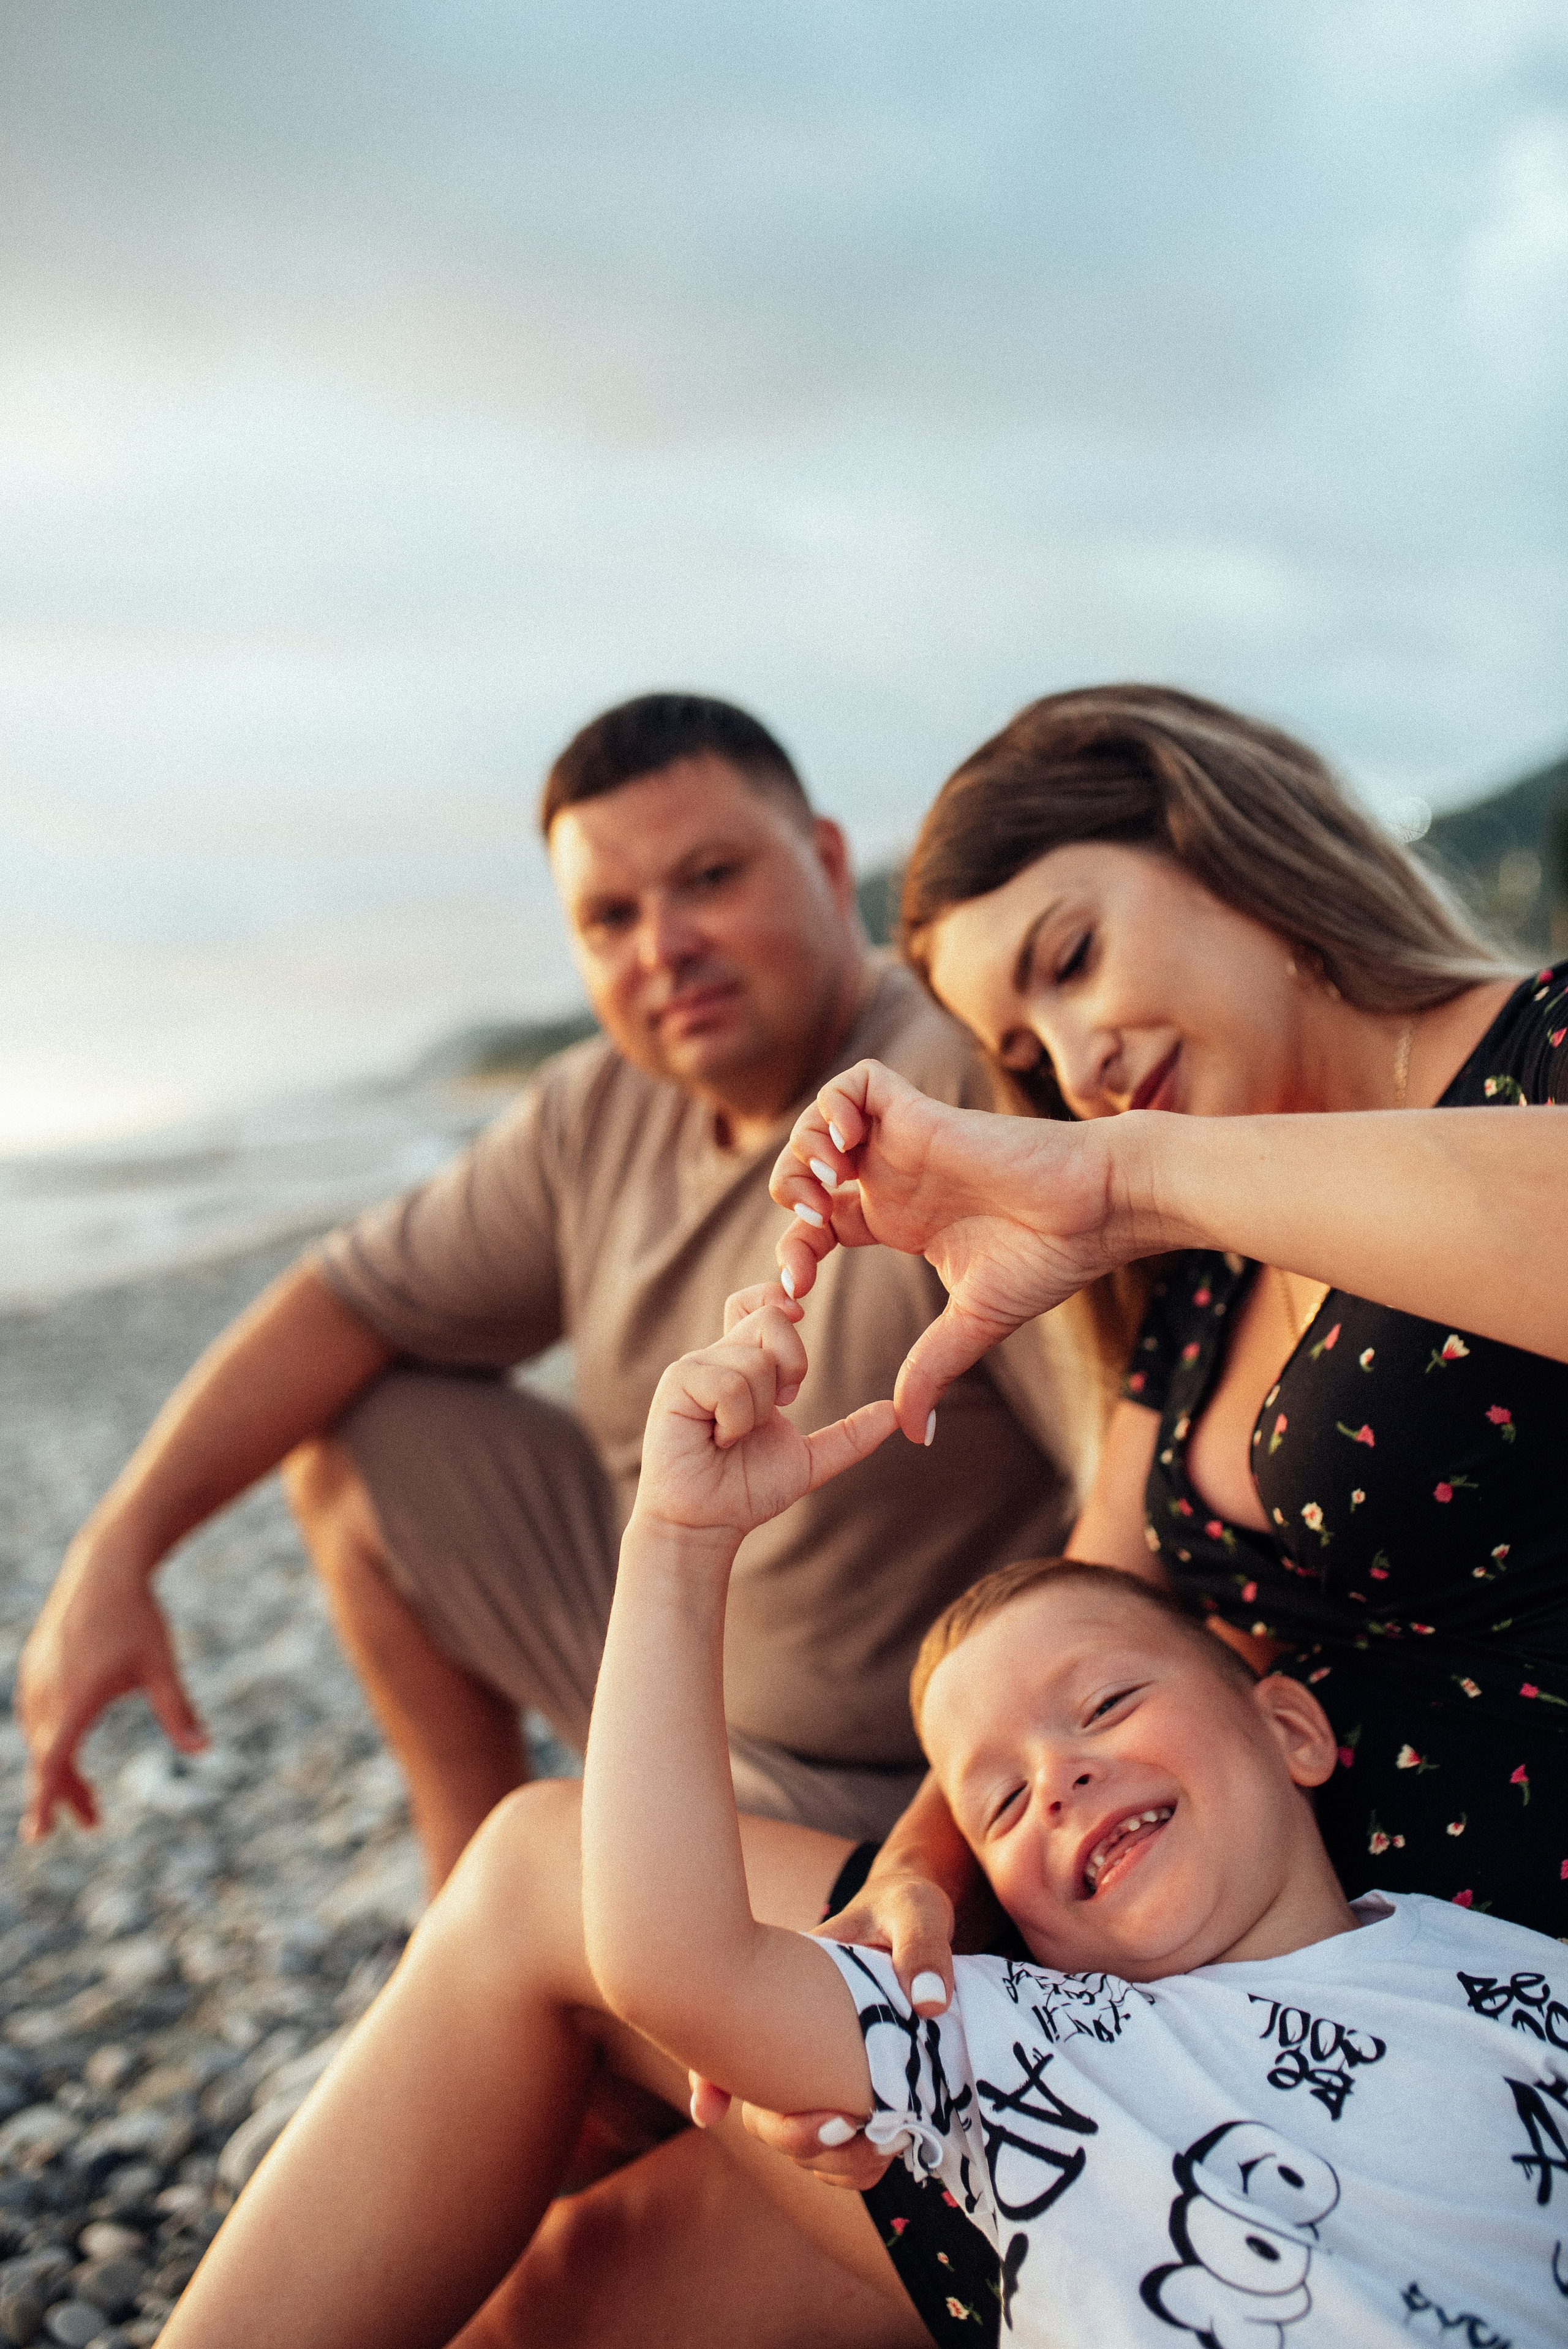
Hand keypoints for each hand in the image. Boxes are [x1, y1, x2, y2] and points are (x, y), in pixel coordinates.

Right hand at [15, 1531, 206, 1840]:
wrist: (105, 1566)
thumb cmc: (138, 1617)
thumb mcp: (161, 1666)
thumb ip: (179, 1711)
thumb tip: (206, 1750)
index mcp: (76, 1699)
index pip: (52, 1763)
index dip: (45, 1802)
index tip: (37, 1837)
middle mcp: (46, 1692)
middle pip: (46, 1758)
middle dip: (65, 1793)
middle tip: (93, 1822)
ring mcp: (35, 1678)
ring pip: (39, 1737)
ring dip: (58, 1767)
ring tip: (85, 1793)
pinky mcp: (34, 1666)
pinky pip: (34, 1714)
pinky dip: (49, 1738)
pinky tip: (67, 1745)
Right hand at [631, 1300, 896, 1545]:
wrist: (708, 1524)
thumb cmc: (747, 1489)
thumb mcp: (811, 1459)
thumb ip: (851, 1435)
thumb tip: (897, 1414)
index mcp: (745, 1364)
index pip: (759, 1302)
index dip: (778, 1296)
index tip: (801, 1314)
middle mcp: (719, 1357)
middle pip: (770, 1317)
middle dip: (792, 1364)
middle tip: (780, 1405)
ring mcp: (695, 1368)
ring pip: (755, 1359)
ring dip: (759, 1410)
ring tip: (734, 1436)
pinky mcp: (677, 1384)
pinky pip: (728, 1383)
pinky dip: (735, 1420)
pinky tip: (717, 1439)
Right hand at [687, 1864, 959, 2189]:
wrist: (917, 1921)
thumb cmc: (905, 1907)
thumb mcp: (916, 1911)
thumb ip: (922, 1948)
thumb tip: (929, 2004)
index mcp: (791, 1986)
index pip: (734, 2029)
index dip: (711, 2076)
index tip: (711, 2110)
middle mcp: (792, 2035)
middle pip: (761, 2105)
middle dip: (794, 2135)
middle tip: (848, 2124)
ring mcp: (815, 2067)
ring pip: (794, 2134)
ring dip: (828, 2159)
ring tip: (883, 2145)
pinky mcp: (847, 2088)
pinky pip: (832, 2142)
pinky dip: (851, 2162)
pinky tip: (887, 2149)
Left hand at [769, 1058, 1118, 1439]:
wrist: (1097, 1210)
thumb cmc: (1050, 1258)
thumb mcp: (972, 1324)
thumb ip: (930, 1370)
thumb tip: (912, 1435)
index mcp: (900, 1220)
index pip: (819, 1225)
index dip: (795, 1250)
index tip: (798, 1288)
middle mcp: (896, 1177)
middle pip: (806, 1171)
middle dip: (788, 1200)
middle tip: (806, 1235)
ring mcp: (905, 1141)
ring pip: (817, 1123)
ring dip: (802, 1154)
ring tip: (824, 1191)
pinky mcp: (921, 1111)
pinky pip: (855, 1083)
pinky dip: (831, 1108)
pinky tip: (844, 1152)